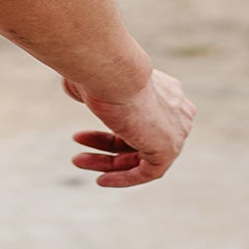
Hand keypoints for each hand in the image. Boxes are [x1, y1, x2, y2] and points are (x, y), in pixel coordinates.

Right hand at [63, 67, 194, 188]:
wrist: (113, 72)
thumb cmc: (100, 70)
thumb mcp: (93, 76)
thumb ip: (89, 86)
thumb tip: (72, 88)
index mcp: (164, 89)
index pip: (141, 117)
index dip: (110, 128)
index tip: (83, 134)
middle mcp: (175, 110)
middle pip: (138, 137)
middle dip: (104, 144)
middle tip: (77, 141)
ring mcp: (175, 131)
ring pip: (140, 156)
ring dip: (107, 163)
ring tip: (77, 161)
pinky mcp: (169, 150)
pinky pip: (147, 172)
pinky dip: (123, 178)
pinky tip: (100, 179)